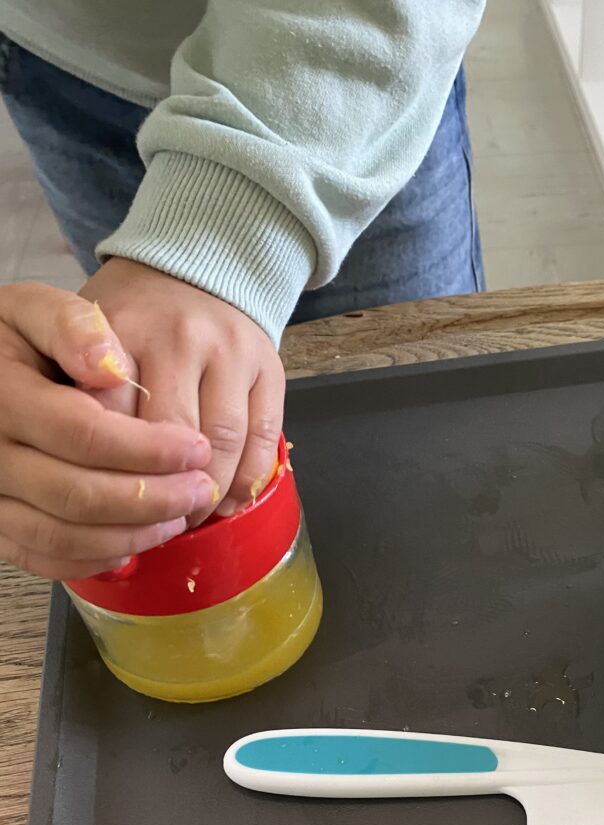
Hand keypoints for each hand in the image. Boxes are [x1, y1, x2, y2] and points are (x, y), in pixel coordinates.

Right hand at [0, 282, 215, 578]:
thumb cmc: (11, 339)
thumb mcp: (32, 309)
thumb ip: (72, 325)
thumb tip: (111, 367)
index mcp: (0, 395)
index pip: (85, 434)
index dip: (149, 448)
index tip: (197, 449)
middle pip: (79, 494)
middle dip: (152, 498)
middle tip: (203, 489)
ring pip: (62, 534)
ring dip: (132, 534)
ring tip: (179, 516)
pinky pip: (40, 556)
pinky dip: (93, 558)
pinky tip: (135, 542)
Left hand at [80, 259, 285, 522]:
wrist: (201, 269)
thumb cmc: (136, 317)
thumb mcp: (87, 336)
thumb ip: (79, 390)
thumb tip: (81, 469)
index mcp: (122, 329)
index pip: (113, 417)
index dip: (112, 469)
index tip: (108, 500)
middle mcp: (180, 337)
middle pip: (170, 435)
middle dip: (162, 490)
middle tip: (152, 520)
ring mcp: (232, 352)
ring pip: (223, 442)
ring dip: (208, 492)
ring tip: (191, 514)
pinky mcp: (269, 367)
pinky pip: (265, 436)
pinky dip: (248, 478)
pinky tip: (229, 499)